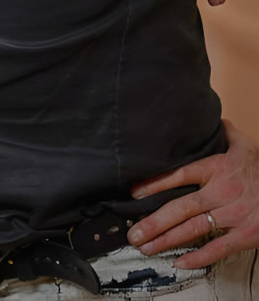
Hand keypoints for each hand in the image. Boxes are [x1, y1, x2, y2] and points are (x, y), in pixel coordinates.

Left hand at [130, 119, 258, 268]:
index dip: (155, 183)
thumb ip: (228, 136)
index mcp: (219, 168)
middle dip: (154, 222)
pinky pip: (219, 248)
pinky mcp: (248, 233)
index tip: (135, 193)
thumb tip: (215, 120)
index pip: (180, 174)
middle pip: (182, 207)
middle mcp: (224, 191)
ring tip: (146, 247)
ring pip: (195, 228)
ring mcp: (236, 213)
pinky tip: (180, 262)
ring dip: (167, 239)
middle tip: (133, 233)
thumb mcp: (246, 148)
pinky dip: (199, 257)